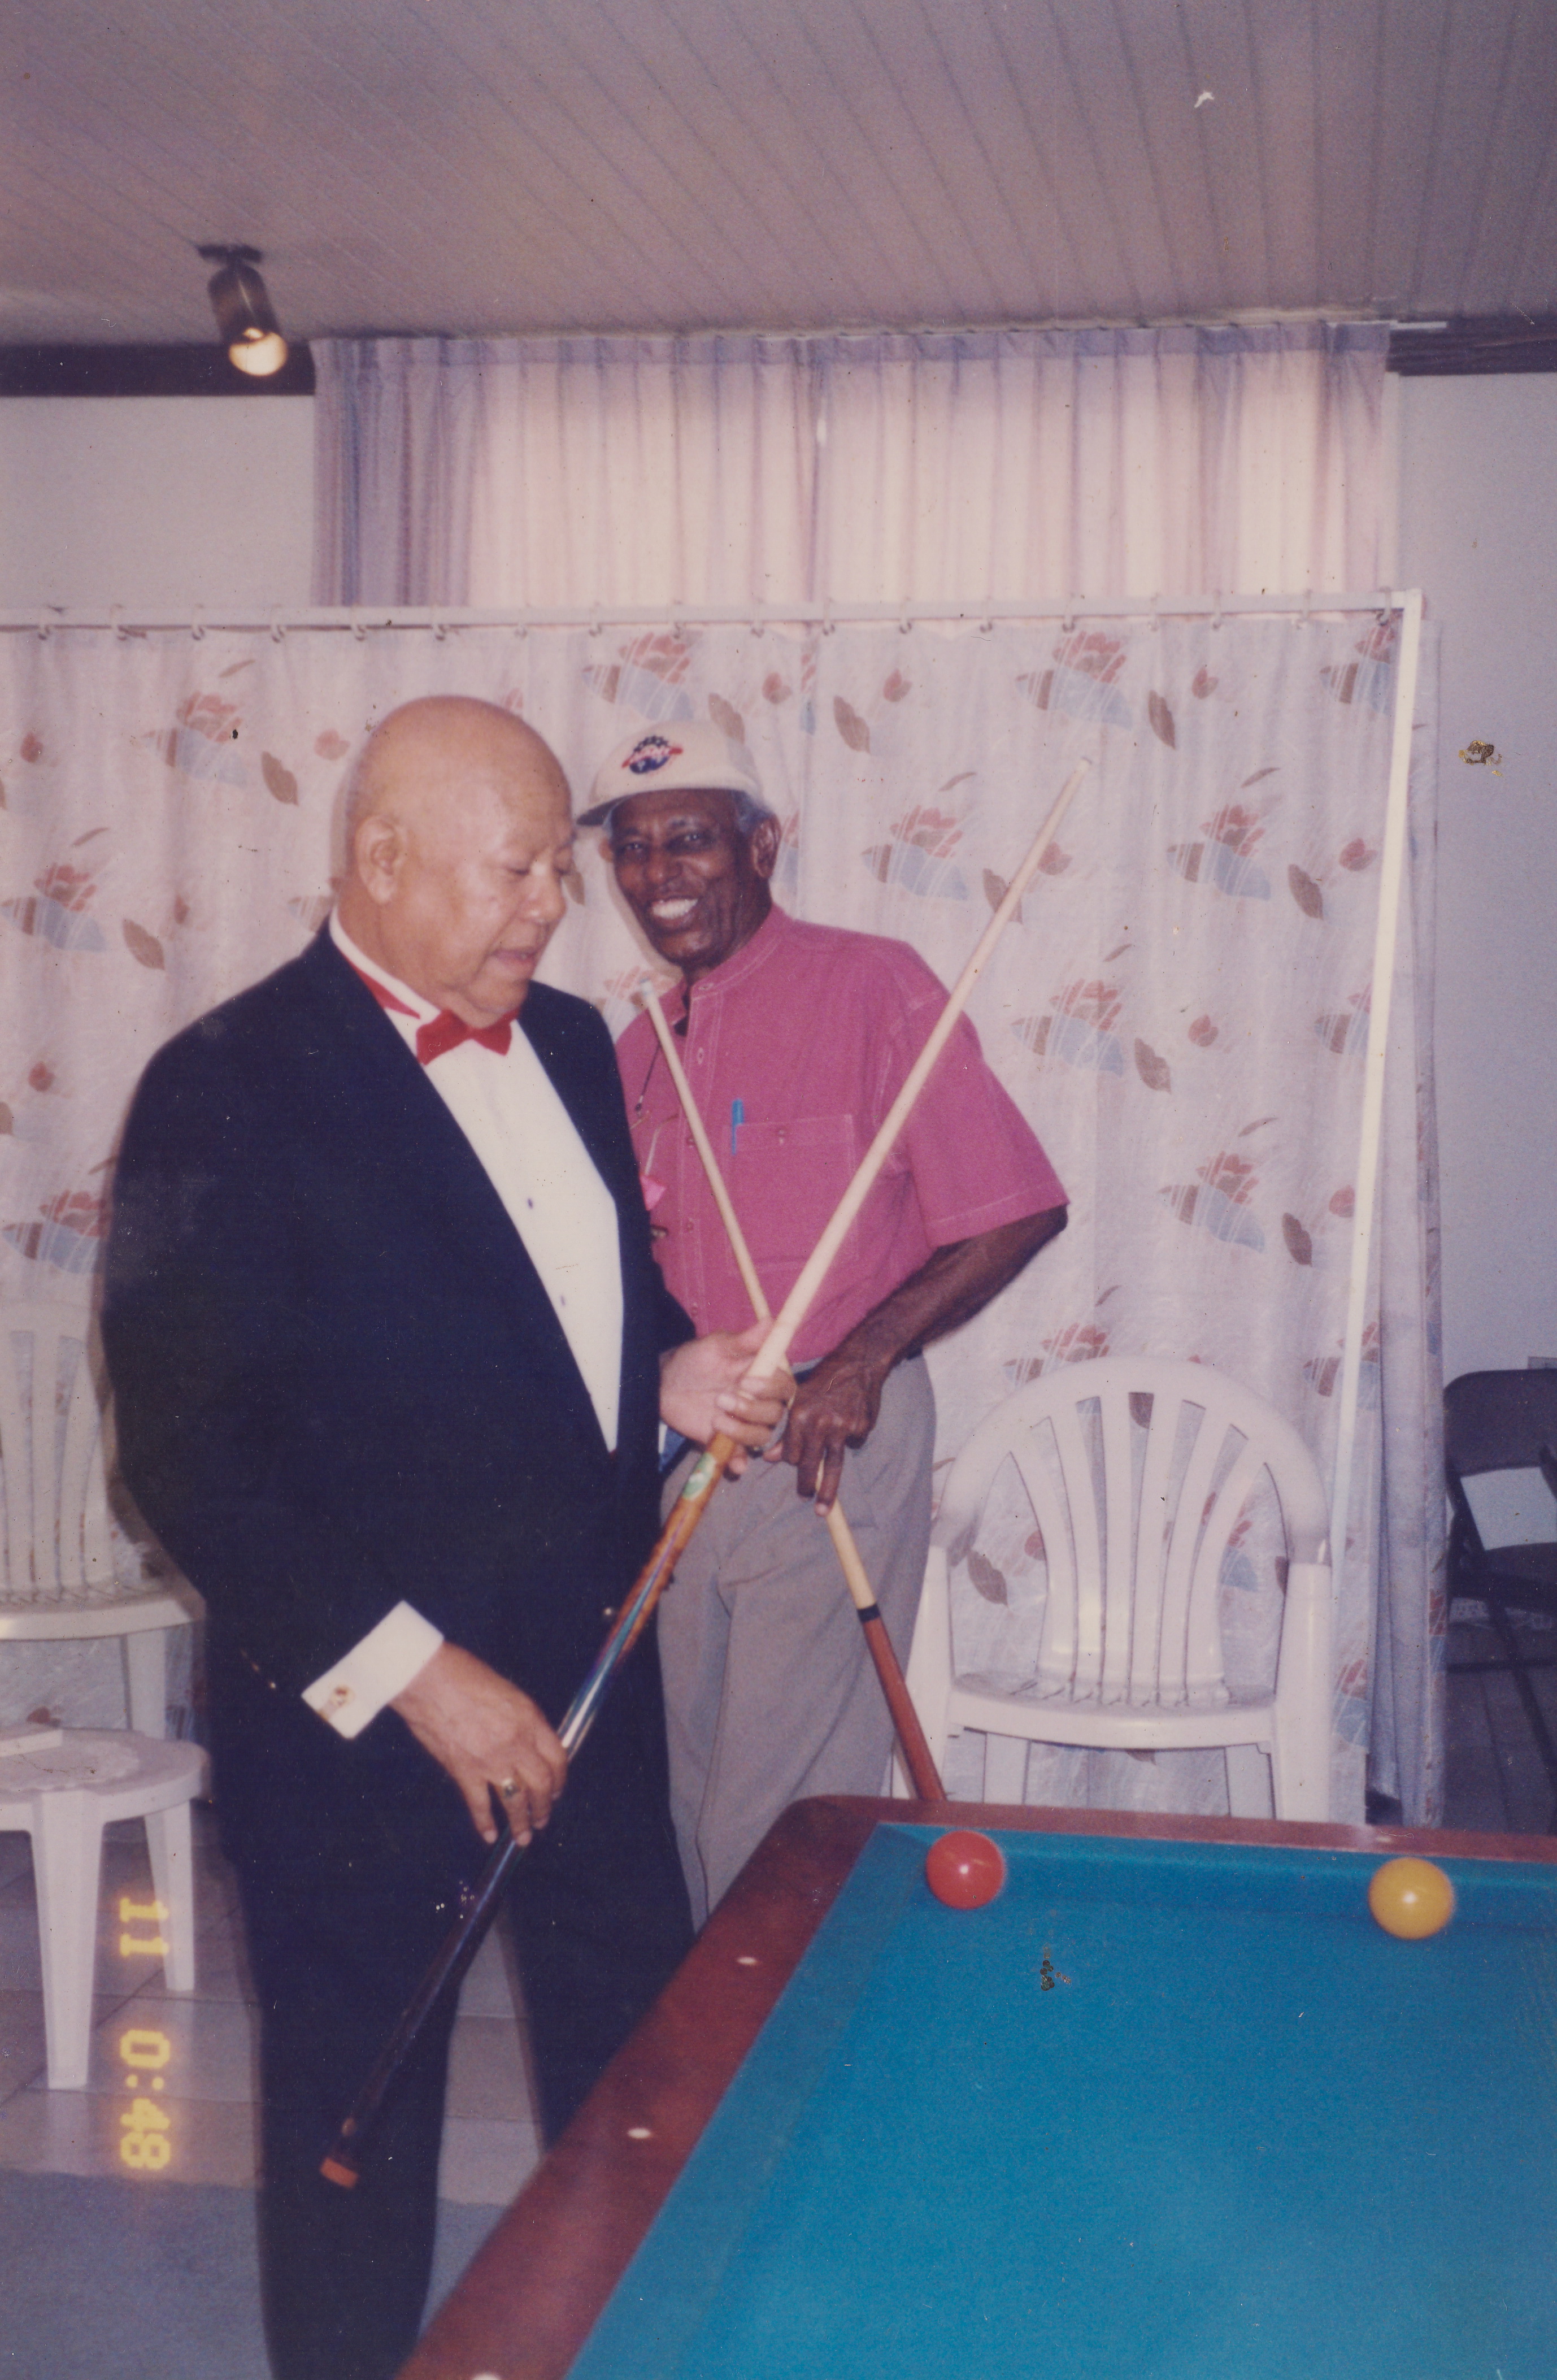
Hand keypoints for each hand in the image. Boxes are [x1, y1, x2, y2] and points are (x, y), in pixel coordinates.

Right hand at [391, 1643, 566, 1845]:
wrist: (428, 1679)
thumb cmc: (464, 1675)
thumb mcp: (507, 1692)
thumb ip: (521, 1720)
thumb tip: (527, 1743)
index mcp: (530, 1719)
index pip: (557, 1756)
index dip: (560, 1777)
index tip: (557, 1789)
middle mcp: (516, 1743)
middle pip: (541, 1783)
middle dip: (545, 1806)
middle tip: (543, 1818)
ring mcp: (491, 1760)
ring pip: (516, 1800)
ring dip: (522, 1821)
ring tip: (524, 1836)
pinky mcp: (464, 1771)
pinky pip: (480, 1805)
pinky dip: (484, 1823)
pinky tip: (489, 1835)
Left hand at [660, 1322, 794, 1476]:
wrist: (665, 1385)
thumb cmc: (694, 1360)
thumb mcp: (717, 1346)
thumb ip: (746, 1340)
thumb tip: (772, 1322)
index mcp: (762, 1378)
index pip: (785, 1387)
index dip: (771, 1388)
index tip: (746, 1382)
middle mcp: (759, 1403)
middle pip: (776, 1415)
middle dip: (750, 1410)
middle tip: (720, 1399)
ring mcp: (745, 1424)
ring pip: (762, 1436)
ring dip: (742, 1431)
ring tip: (715, 1419)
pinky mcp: (729, 1443)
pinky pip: (743, 1458)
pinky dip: (739, 1461)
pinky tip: (732, 1461)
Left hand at [767, 1347, 887, 1512]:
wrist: (858, 1362)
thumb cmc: (824, 1378)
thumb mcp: (801, 1398)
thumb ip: (788, 1430)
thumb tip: (770, 1457)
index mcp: (800, 1415)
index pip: (791, 1453)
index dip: (792, 1461)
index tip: (795, 1467)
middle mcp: (819, 1424)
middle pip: (810, 1464)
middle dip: (806, 1485)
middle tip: (805, 1499)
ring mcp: (842, 1428)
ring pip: (832, 1465)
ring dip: (827, 1490)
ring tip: (822, 1508)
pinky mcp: (861, 1428)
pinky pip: (853, 1443)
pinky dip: (850, 1438)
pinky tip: (851, 1421)